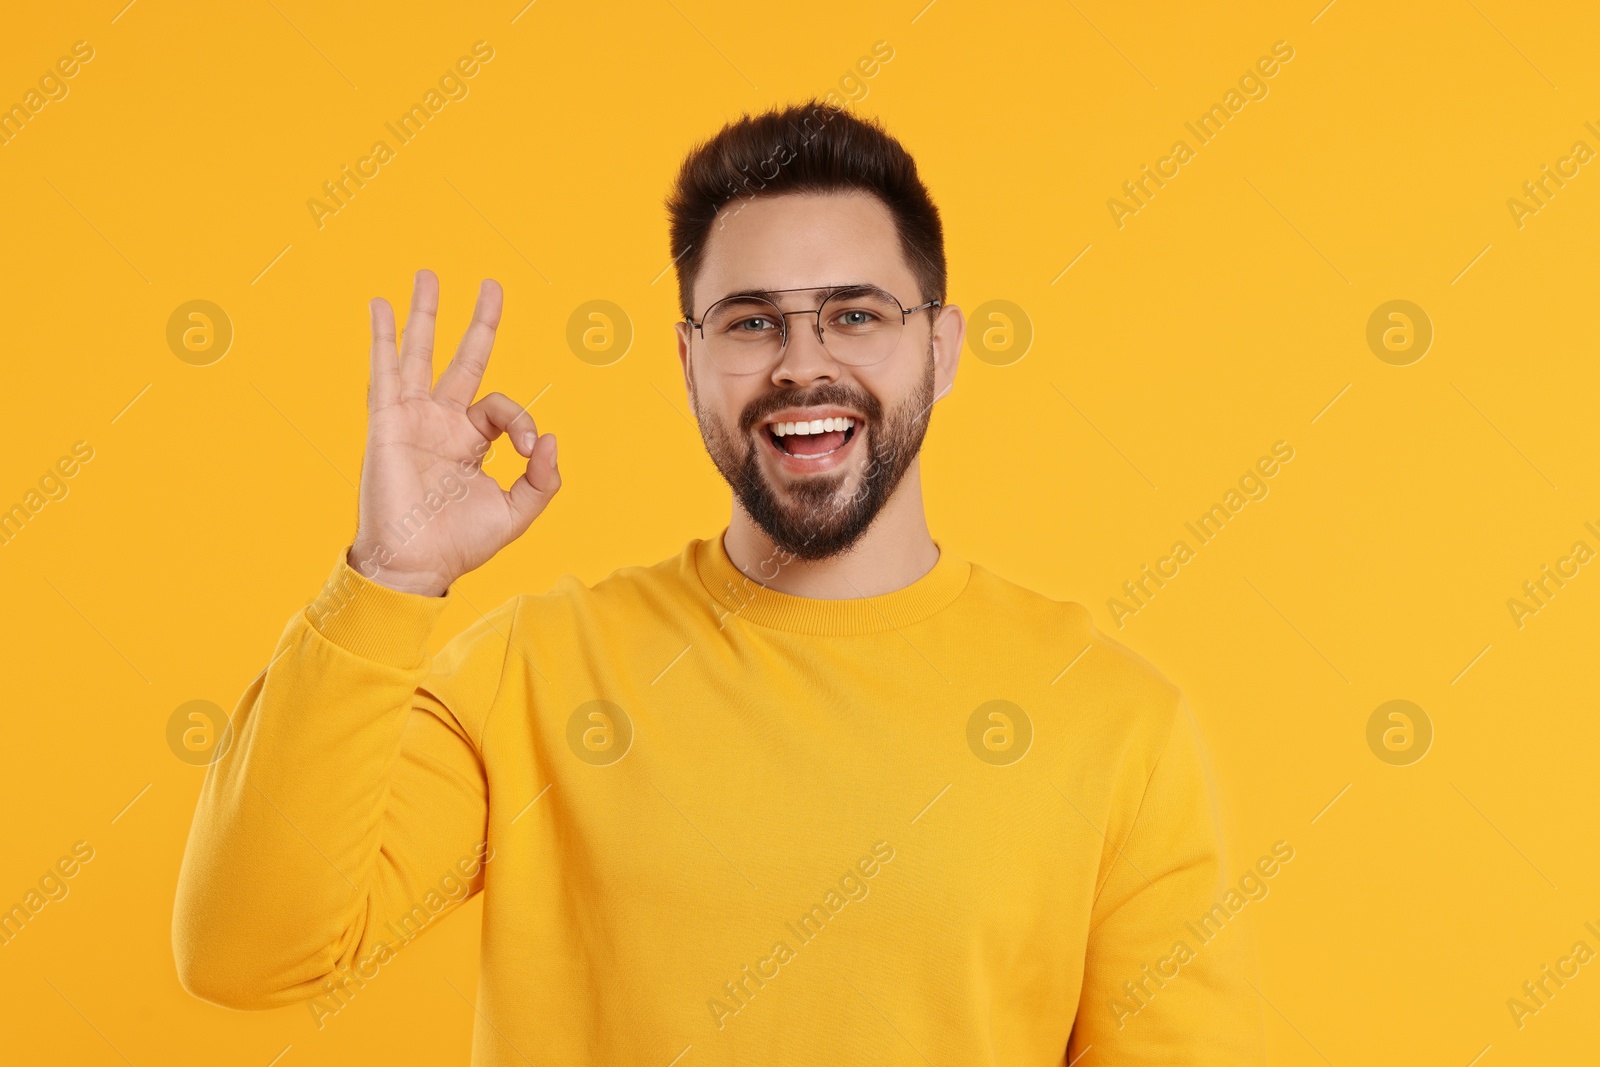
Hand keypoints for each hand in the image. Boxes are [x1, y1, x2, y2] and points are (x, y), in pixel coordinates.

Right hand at [349, 270, 559, 596]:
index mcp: (472, 441)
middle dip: (478, 323)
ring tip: (429, 274)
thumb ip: (543, 479)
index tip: (530, 447)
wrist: (416, 562)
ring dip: (425, 314)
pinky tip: (379, 305)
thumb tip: (551, 438)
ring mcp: (413, 417)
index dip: (522, 420)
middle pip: (464, 359)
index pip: (503, 408)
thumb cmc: (461, 543)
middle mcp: (443, 423)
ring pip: (422, 353)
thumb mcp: (517, 511)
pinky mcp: (388, 421)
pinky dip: (382, 336)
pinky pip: (384, 370)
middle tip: (491, 285)